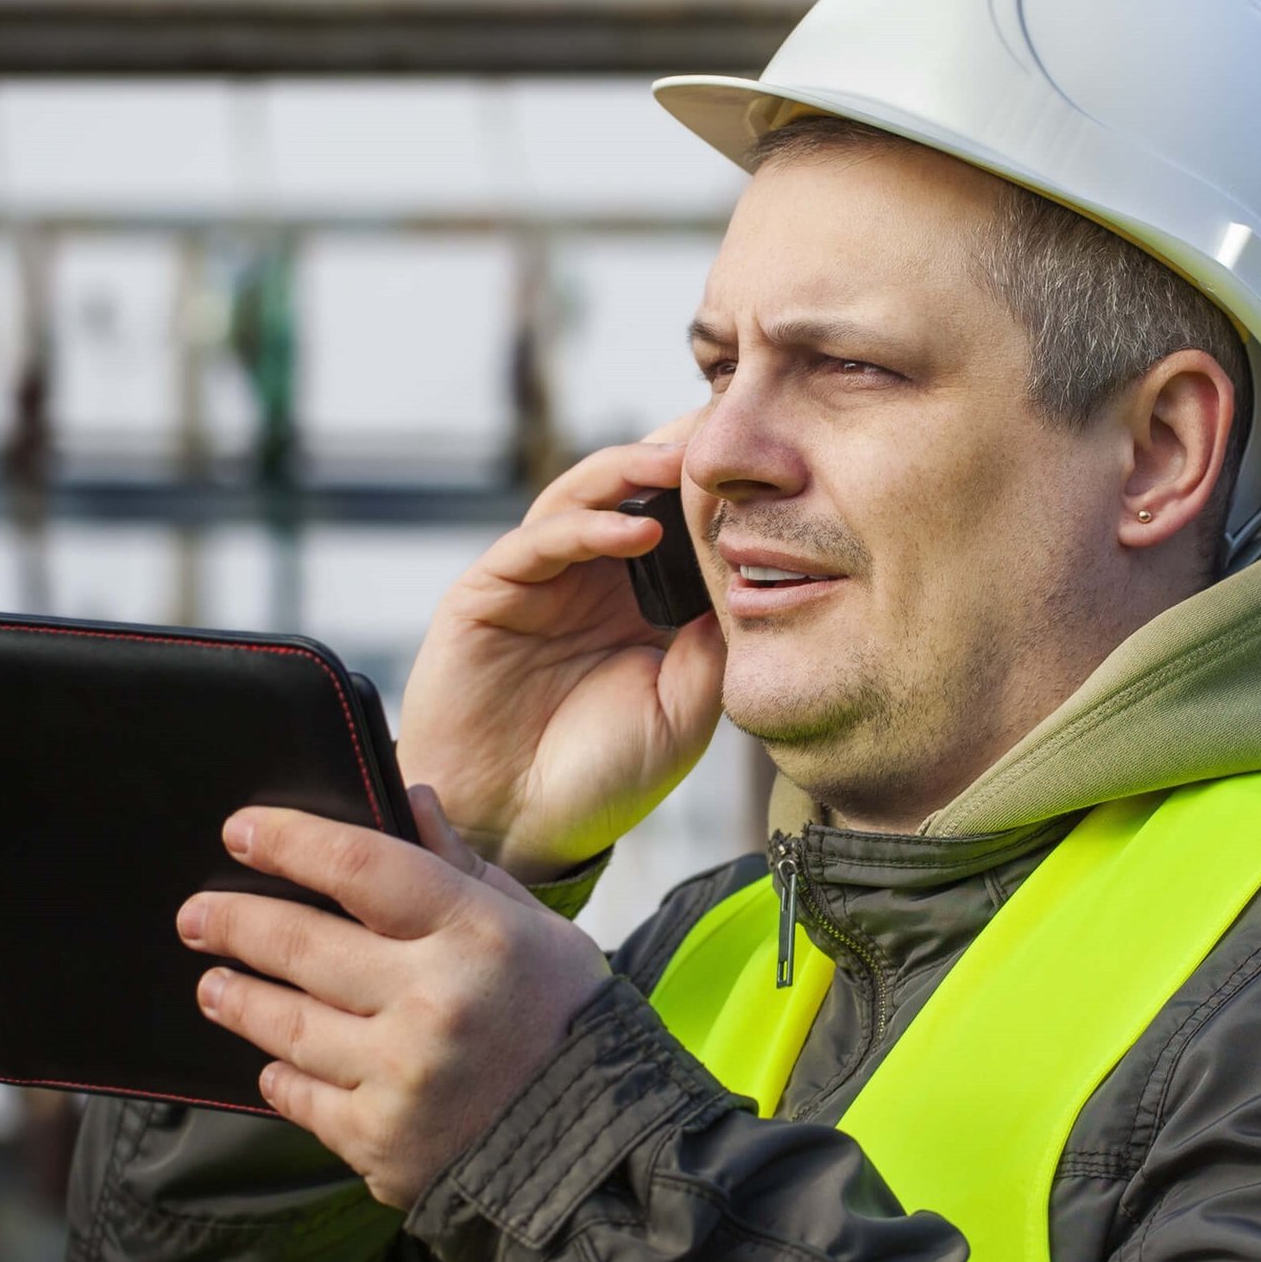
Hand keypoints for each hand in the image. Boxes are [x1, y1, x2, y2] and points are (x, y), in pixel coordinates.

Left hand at [178, 785, 611, 1209]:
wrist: (591, 1141)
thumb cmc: (561, 1017)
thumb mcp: (531, 928)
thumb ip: (461, 865)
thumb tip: (410, 796)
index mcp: (477, 934)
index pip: (359, 867)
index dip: (289, 843)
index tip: (240, 831)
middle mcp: (435, 1000)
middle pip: (303, 945)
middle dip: (235, 923)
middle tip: (196, 913)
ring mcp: (402, 1075)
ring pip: (288, 1026)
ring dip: (240, 999)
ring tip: (214, 984)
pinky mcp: (380, 1139)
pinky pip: (301, 1096)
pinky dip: (281, 1073)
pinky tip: (272, 1057)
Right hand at [397, 410, 725, 881]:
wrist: (519, 834)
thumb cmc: (604, 778)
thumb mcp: (686, 708)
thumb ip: (714, 641)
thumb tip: (755, 569)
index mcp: (641, 600)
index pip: (679, 521)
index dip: (715, 488)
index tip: (773, 457)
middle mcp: (589, 578)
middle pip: (631, 490)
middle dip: (676, 455)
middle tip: (727, 428)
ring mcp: (537, 581)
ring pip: (582, 497)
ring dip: (631, 472)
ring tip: (681, 463)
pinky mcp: (487, 594)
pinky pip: (537, 543)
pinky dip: (587, 528)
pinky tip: (637, 531)